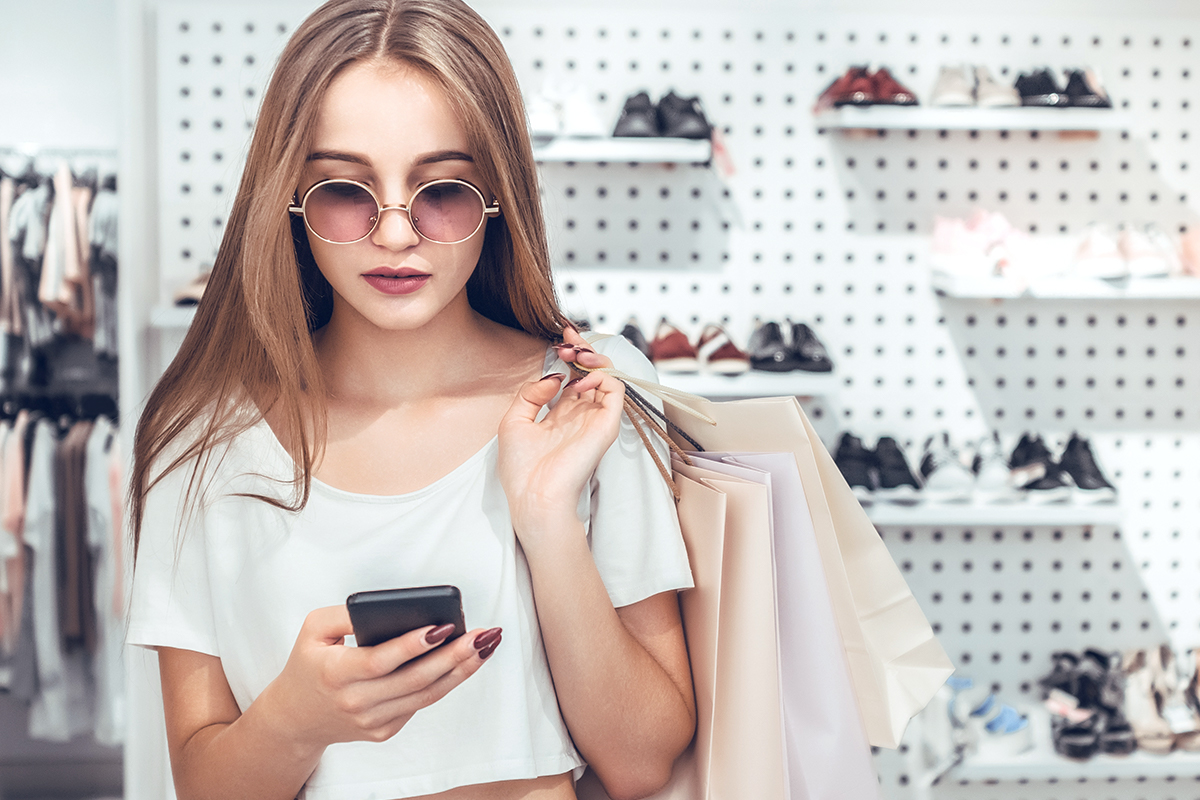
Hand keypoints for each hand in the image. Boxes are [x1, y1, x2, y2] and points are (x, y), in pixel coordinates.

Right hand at [258, 605, 500, 748]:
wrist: (296, 717)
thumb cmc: (309, 663)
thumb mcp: (314, 629)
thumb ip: (346, 614)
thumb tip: (388, 606)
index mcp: (335, 673)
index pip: (380, 661)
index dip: (412, 645)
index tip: (442, 627)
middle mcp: (355, 702)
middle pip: (413, 680)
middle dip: (452, 656)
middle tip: (482, 635)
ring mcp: (371, 721)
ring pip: (424, 695)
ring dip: (460, 670)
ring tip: (485, 646)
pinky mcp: (384, 731)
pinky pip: (420, 704)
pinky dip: (446, 682)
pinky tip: (466, 662)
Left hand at [497, 327, 625, 536]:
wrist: (534, 496)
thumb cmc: (522, 468)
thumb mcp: (513, 421)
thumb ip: (531, 394)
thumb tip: (554, 377)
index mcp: (560, 415)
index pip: (572, 377)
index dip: (569, 354)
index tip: (560, 337)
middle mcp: (580, 415)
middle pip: (591, 372)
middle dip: (582, 349)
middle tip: (567, 339)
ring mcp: (594, 419)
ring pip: (607, 376)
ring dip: (592, 358)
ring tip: (575, 354)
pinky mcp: (605, 425)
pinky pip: (614, 390)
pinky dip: (600, 376)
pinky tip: (579, 380)